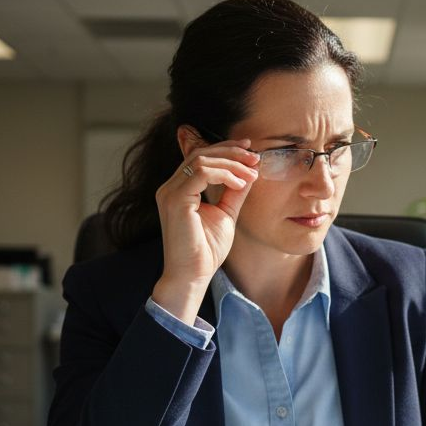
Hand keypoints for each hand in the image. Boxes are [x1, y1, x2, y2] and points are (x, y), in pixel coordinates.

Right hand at [150, 135, 259, 318]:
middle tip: (255, 158)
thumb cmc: (206, 251)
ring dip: (232, 163)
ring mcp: (170, 192)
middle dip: (231, 152)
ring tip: (252, 173)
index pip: (200, 157)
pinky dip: (225, 174)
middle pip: (201, 153)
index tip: (250, 151)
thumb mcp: (225, 214)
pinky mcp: (176, 200)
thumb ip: (233, 193)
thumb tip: (248, 173)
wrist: (193, 275)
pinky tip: (241, 184)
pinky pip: (203, 173)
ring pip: (203, 160)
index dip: (226, 150)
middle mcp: (170, 187)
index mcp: (179, 189)